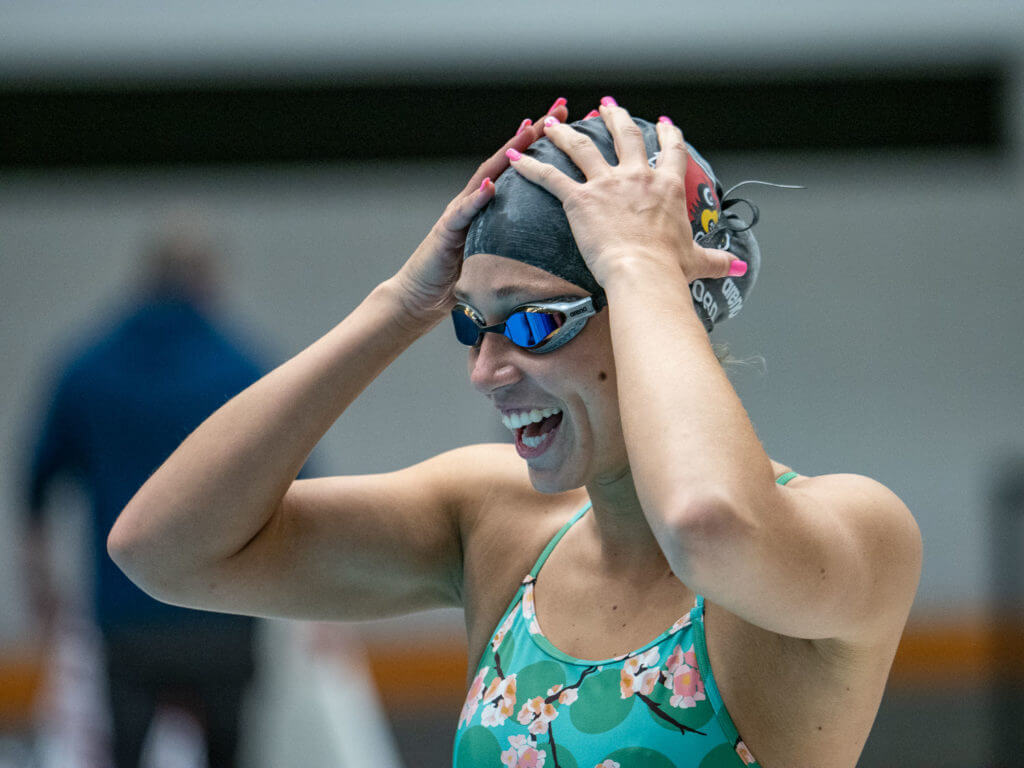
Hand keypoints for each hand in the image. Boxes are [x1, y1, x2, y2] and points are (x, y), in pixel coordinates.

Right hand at [389, 99, 570, 327]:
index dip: (546, 143)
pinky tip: (489, 186)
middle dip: (533, 132)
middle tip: (558, 108)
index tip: (572, 120)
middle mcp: (477, 198)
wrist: (422, 294)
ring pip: (486, 175)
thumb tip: (559, 242)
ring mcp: (460, 210)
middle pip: (508, 159)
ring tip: (527, 132)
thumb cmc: (463, 276)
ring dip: (507, 153)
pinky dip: (476, 198)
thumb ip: (522, 240)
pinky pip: (463, 212)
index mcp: (493, 203)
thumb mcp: (501, 253)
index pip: (524, 167)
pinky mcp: (447, 230)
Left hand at [505, 100, 739, 285]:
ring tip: (553, 121)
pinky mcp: (580, 199)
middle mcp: (637, 178)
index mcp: (667, 189)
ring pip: (582, 148)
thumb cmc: (669, 270)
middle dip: (614, 117)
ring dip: (565, 132)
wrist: (644, 274)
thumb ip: (717, 260)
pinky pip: (551, 177)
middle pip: (625, 136)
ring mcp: (607, 185)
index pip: (672, 153)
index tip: (666, 124)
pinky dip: (531, 166)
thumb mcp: (698, 261)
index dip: (669, 135)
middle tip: (607, 105)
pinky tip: (516, 158)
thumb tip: (737, 267)